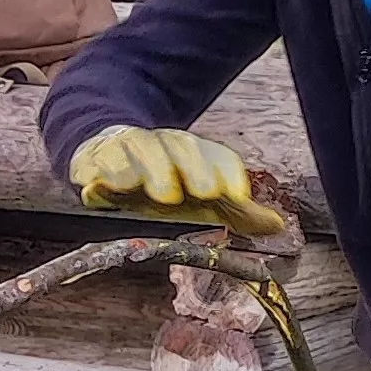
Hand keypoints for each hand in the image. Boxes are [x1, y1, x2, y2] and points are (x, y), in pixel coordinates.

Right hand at [67, 125, 286, 237]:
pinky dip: (95, 174)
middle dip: (187, 169)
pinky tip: (96, 187)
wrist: (113, 145)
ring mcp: (128, 150)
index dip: (225, 173)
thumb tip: (278, 226)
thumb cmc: (165, 179)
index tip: (235, 194)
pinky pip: (94, 163)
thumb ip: (238, 212)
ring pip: (137, 150)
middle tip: (191, 193)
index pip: (217, 157)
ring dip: (142, 169)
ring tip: (146, 188)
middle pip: (179, 149)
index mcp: (196, 154)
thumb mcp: (203, 196)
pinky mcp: (93, 160)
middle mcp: (164, 147)